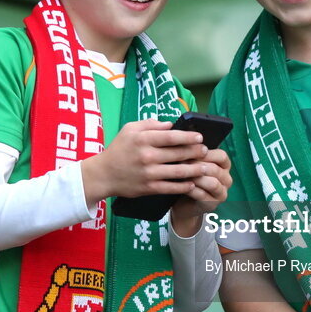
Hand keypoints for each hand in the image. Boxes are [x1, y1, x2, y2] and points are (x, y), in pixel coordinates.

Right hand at [82, 119, 207, 205]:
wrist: (104, 174)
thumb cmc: (119, 149)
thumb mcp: (130, 129)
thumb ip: (150, 124)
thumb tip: (171, 124)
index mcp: (143, 139)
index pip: (171, 136)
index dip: (188, 137)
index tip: (200, 137)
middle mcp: (147, 156)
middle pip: (178, 153)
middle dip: (195, 152)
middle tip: (206, 151)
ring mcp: (148, 173)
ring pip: (178, 171)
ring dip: (195, 169)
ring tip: (205, 167)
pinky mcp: (148, 188)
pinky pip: (171, 187)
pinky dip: (183, 186)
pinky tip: (193, 183)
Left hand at [170, 148, 231, 234]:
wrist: (184, 203)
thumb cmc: (189, 178)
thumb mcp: (194, 164)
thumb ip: (195, 154)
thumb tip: (187, 141)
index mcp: (225, 166)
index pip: (222, 156)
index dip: (206, 153)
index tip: (190, 151)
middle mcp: (226, 180)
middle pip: (215, 169)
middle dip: (197, 165)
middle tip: (181, 162)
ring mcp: (221, 193)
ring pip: (212, 183)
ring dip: (196, 177)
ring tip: (182, 174)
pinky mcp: (212, 204)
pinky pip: (203, 195)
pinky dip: (191, 190)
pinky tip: (181, 186)